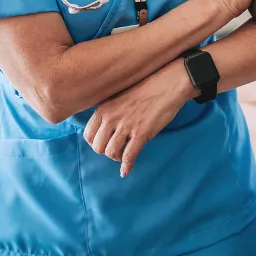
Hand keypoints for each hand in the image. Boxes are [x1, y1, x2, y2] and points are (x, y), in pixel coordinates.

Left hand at [83, 61, 190, 176]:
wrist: (167, 84)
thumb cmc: (145, 88)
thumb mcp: (119, 95)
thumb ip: (109, 110)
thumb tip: (104, 127)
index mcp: (104, 108)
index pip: (88, 134)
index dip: (95, 143)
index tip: (103, 143)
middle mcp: (111, 118)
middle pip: (98, 147)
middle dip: (105, 151)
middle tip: (115, 149)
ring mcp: (126, 126)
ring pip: (111, 153)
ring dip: (116, 158)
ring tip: (122, 155)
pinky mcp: (141, 134)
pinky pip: (129, 156)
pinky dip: (126, 167)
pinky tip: (126, 171)